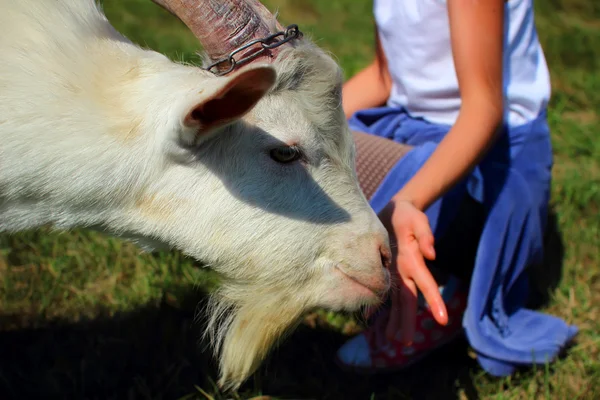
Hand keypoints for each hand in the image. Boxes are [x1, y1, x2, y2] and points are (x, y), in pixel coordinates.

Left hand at [378, 198, 447, 343]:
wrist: (395, 209)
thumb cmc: (408, 215)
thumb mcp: (417, 219)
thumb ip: (425, 235)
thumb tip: (431, 254)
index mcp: (415, 261)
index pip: (426, 285)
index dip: (434, 302)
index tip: (442, 320)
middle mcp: (405, 271)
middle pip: (408, 301)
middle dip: (408, 321)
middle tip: (407, 343)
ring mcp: (394, 271)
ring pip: (395, 300)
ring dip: (394, 319)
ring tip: (390, 339)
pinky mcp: (382, 268)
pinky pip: (380, 290)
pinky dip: (375, 303)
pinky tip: (370, 317)